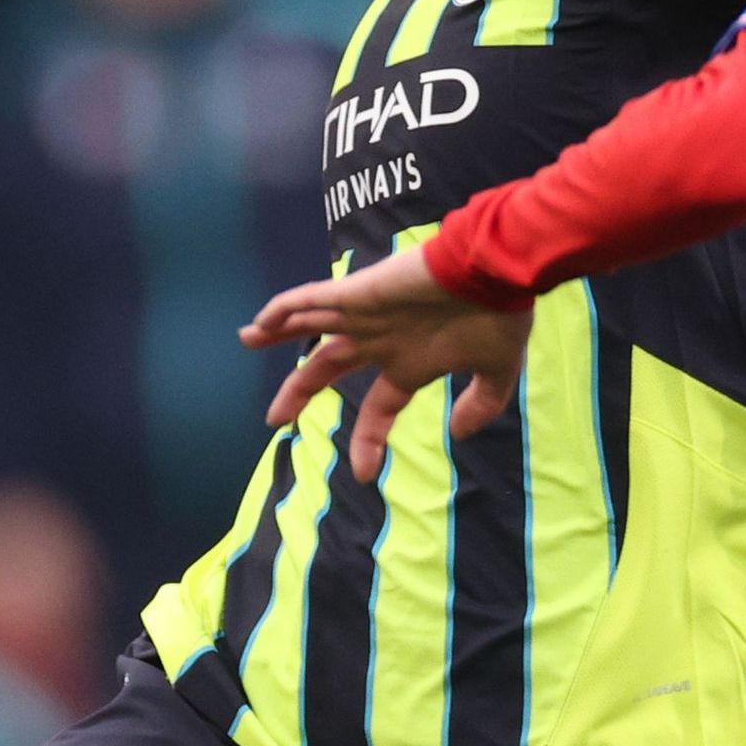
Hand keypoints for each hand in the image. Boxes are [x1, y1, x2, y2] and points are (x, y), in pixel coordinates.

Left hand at [240, 247, 535, 478]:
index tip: (362, 473)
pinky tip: (262, 319)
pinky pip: (313, 297)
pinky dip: (286, 307)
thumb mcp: (497, 372)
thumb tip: (461, 434)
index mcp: (409, 363)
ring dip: (277, 333)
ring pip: (310, 325)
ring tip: (246, 338)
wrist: (498, 272)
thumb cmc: (498, 316)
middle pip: (326, 367)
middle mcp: (382, 339)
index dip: (369, 440)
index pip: (378, 409)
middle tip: (272, 418)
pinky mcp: (361, 291)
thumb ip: (481, 404)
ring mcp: (367, 315)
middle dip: (299, 391)